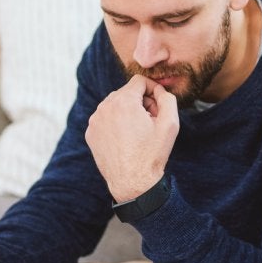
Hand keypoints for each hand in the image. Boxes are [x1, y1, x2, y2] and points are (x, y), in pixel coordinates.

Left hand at [85, 75, 179, 201]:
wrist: (132, 181)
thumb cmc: (151, 154)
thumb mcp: (170, 124)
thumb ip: (167, 98)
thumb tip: (158, 90)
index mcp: (124, 102)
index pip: (139, 81)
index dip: (152, 90)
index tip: (157, 106)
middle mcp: (105, 107)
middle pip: (126, 92)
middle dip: (139, 103)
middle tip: (149, 123)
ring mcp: (95, 120)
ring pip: (114, 105)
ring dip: (127, 113)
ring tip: (137, 133)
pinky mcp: (90, 133)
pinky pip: (105, 119)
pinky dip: (115, 124)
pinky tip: (124, 140)